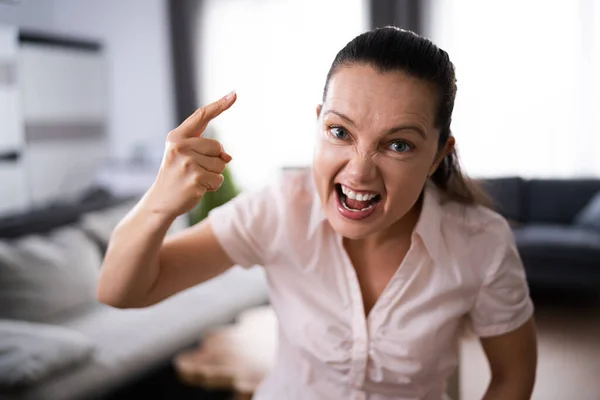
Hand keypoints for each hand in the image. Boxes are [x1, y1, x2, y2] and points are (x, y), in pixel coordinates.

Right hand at [143, 91, 236, 218]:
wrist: (160, 201)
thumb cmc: (177, 176)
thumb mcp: (187, 157)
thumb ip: (207, 150)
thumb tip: (228, 157)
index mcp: (177, 137)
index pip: (201, 116)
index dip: (220, 105)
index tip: (234, 93)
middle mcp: (180, 146)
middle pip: (218, 146)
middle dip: (215, 160)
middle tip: (195, 171)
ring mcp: (187, 162)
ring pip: (221, 164)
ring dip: (214, 175)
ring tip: (195, 180)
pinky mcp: (194, 178)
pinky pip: (218, 179)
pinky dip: (212, 186)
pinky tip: (197, 188)